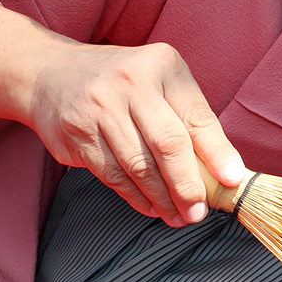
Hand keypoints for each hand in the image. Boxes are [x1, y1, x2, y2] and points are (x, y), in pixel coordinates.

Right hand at [25, 40, 244, 226]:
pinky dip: (136, 197)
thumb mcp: (159, 83)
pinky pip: (114, 175)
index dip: (217, 152)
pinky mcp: (78, 133)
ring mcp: (99, 108)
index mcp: (161, 65)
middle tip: (198, 213)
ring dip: (162, 198)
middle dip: (188, 185)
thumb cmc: (121, 84)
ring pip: (139, 166)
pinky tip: (151, 206)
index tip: (232, 180)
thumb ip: (188, 118)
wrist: (49, 72)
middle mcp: (130, 82)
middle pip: (168, 144)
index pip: (196, 116)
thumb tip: (223, 171)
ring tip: (178, 216)